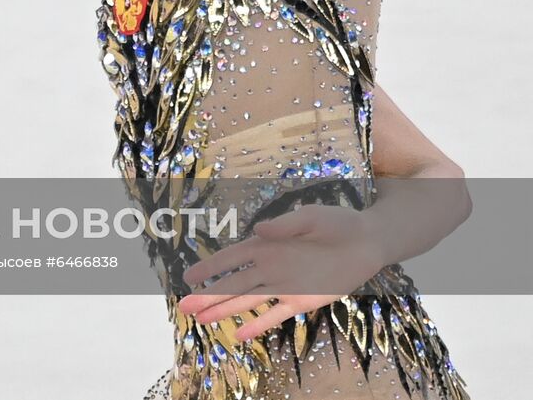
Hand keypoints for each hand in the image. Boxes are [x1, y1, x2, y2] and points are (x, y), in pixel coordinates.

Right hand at [174, 204, 385, 340]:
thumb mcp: (310, 217)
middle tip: (185, 306)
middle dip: (208, 295)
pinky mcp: (303, 301)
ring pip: (247, 301)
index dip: (210, 267)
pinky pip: (275, 315)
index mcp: (266, 245)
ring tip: (202, 321)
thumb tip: (258, 230)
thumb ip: (284, 225)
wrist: (367, 242)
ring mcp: (285, 286)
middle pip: (233, 284)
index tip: (188, 277)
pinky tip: (240, 335)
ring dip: (225, 310)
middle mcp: (270, 267)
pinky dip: (257, 325)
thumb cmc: (337, 222)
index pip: (231, 258)